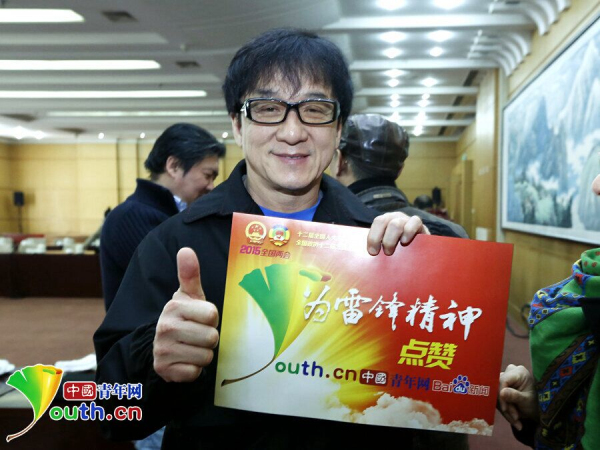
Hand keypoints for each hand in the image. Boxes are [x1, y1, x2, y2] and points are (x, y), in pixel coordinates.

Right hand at [153, 247, 219, 381]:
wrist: (161, 346)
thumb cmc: (184, 317)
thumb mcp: (188, 296)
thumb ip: (189, 274)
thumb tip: (186, 249)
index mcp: (174, 307)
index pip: (213, 315)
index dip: (212, 319)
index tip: (201, 318)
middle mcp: (166, 327)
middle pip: (211, 338)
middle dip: (209, 338)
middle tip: (197, 335)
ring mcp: (163, 350)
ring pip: (205, 356)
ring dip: (203, 354)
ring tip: (192, 347)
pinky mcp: (165, 370)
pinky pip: (195, 372)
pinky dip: (194, 369)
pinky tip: (185, 360)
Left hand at [367, 212, 429, 255]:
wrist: (419, 248)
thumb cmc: (398, 249)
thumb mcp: (387, 246)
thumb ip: (379, 247)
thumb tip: (370, 255)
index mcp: (384, 221)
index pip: (377, 222)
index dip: (373, 237)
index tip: (373, 252)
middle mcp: (394, 217)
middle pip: (383, 221)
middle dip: (382, 239)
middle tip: (386, 253)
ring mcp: (406, 219)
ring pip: (396, 224)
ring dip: (391, 239)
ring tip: (392, 252)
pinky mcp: (419, 224)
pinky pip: (415, 221)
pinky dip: (409, 232)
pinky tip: (405, 242)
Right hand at [498, 364, 538, 430]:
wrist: (539, 409)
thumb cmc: (537, 402)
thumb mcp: (527, 400)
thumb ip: (514, 396)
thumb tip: (501, 393)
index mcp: (519, 372)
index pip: (503, 380)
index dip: (501, 394)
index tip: (505, 409)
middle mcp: (510, 373)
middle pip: (499, 388)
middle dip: (505, 405)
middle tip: (515, 418)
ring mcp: (505, 379)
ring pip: (497, 395)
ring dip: (505, 410)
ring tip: (516, 422)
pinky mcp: (501, 388)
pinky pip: (498, 399)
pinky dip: (505, 410)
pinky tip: (513, 420)